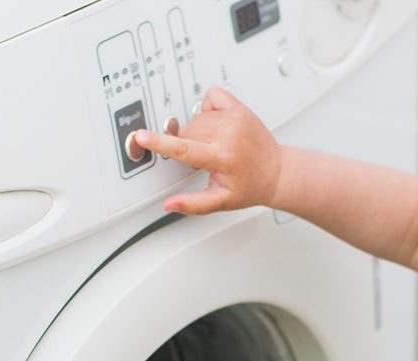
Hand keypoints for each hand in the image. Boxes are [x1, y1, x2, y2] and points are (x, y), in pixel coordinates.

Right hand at [133, 87, 282, 214]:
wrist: (276, 171)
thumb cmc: (250, 186)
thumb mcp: (221, 201)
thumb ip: (193, 204)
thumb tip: (170, 205)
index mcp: (221, 157)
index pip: (182, 148)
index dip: (158, 142)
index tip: (141, 136)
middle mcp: (228, 135)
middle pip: (185, 132)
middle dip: (186, 145)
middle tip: (204, 157)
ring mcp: (235, 118)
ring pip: (195, 119)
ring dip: (198, 131)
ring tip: (213, 144)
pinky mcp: (240, 108)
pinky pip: (211, 97)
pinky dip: (209, 108)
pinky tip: (217, 123)